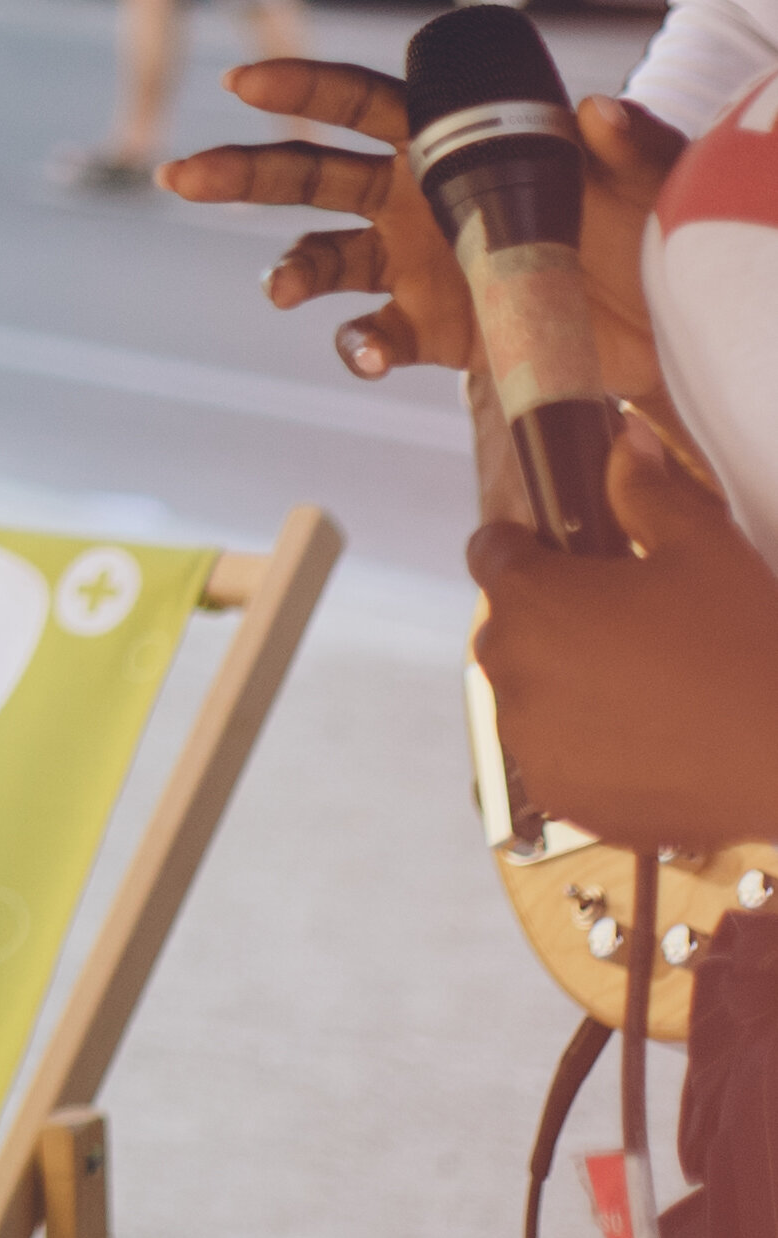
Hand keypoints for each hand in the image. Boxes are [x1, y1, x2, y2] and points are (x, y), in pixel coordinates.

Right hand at [163, 61, 673, 407]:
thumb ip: (629, 144)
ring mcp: (413, 264)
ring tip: (284, 291)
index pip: (363, 103)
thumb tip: (599, 107)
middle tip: (181, 177)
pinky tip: (372, 354)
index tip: (242, 82)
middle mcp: (415, 198)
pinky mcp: (429, 328)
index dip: (302, 88)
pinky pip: (370, 334)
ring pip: (319, 257)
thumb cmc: (650, 232)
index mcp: (451, 143)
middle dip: (239, 173)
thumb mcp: (645, 180)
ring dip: (289, 270)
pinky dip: (361, 346)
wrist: (664, 327)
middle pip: (307, 175)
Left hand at [469, 411, 777, 851]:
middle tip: (626, 622)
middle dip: (552, 616)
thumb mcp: (705, 549)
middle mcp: (511, 672)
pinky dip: (585, 742)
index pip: (490, 553)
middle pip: (509, 627)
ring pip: (528, 693)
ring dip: (565, 682)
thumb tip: (622, 441)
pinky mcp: (561, 796)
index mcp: (530, 601)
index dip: (528, 546)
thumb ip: (647, 491)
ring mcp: (530, 741)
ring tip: (643, 684)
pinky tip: (646, 734)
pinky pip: (554, 754)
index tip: (564, 553)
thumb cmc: (747, 647)